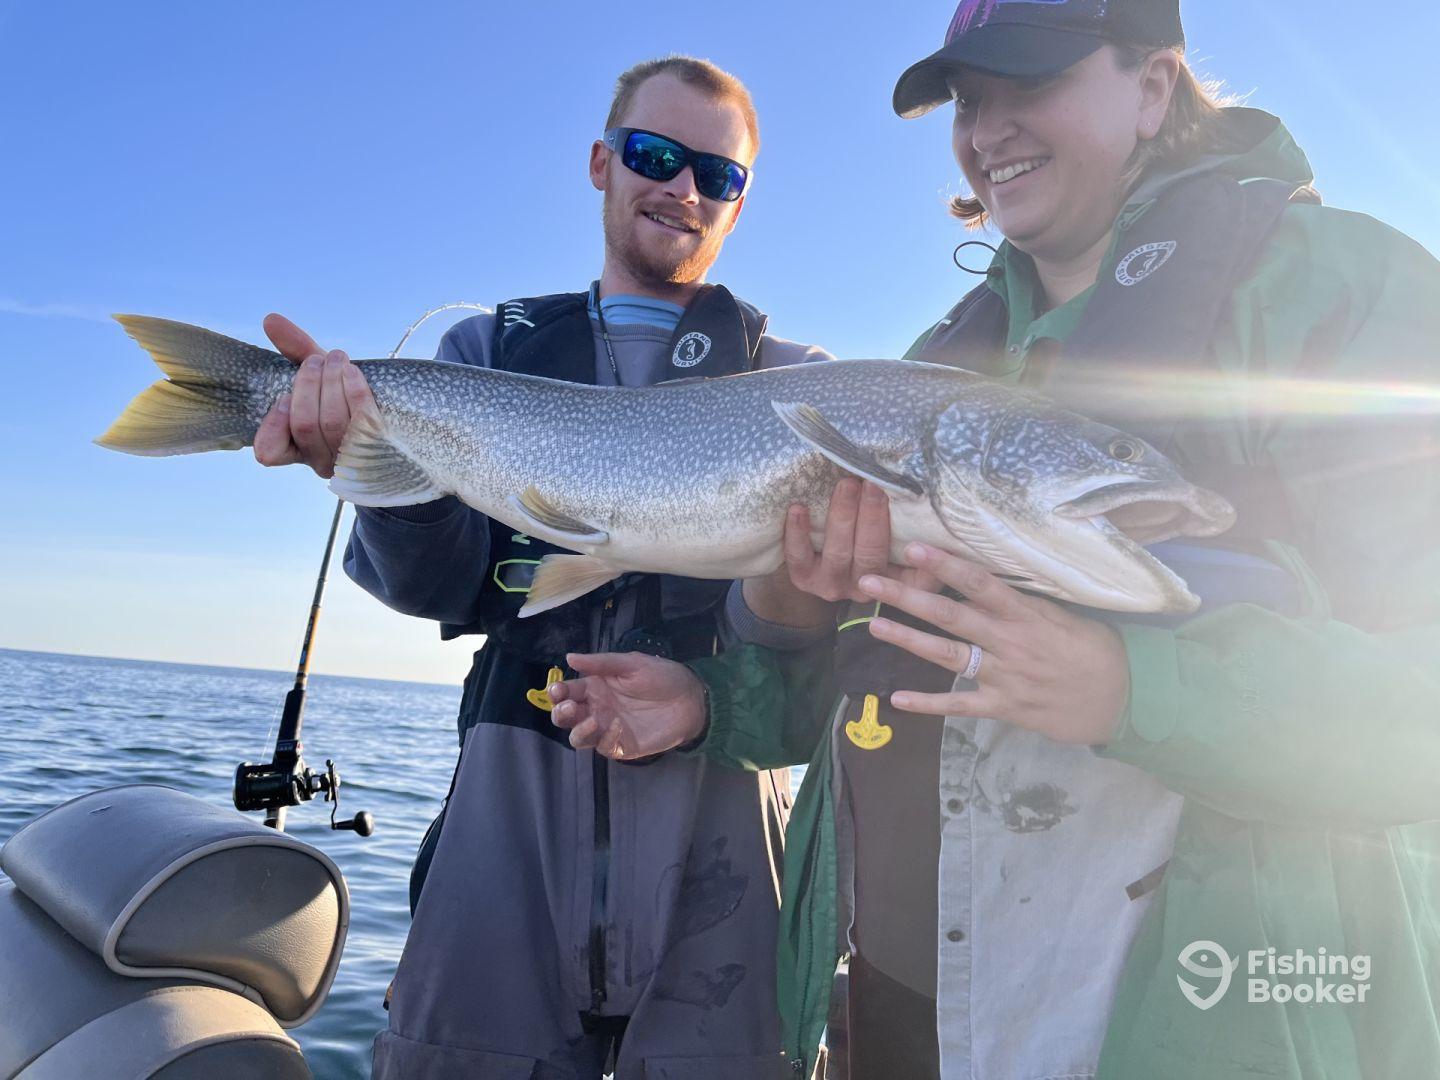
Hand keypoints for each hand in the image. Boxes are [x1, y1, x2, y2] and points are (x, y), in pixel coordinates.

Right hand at [252, 313, 375, 477]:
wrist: (400, 416)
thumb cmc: (349, 398)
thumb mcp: (321, 376)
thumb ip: (296, 351)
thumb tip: (271, 319)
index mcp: (299, 450)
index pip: (270, 452)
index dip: (273, 424)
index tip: (283, 397)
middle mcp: (322, 461)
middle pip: (305, 425)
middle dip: (308, 386)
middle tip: (316, 361)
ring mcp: (351, 459)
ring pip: (332, 422)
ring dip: (331, 382)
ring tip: (336, 358)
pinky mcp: (378, 450)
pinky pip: (363, 419)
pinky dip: (354, 390)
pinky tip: (353, 371)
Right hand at [547, 652, 707, 760]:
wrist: (690, 700)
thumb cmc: (662, 677)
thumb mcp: (632, 663)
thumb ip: (601, 663)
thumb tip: (569, 657)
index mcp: (595, 686)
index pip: (567, 691)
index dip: (556, 691)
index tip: (557, 690)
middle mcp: (596, 708)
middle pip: (565, 717)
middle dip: (560, 713)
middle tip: (568, 707)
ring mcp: (606, 729)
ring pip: (577, 737)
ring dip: (577, 730)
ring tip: (592, 719)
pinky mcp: (619, 745)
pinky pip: (601, 747)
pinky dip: (602, 739)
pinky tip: (615, 726)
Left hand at [743, 478, 938, 624]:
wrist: (822, 558)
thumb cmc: (874, 537)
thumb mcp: (905, 541)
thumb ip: (923, 532)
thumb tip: (941, 500)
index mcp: (898, 582)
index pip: (916, 576)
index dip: (921, 558)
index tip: (920, 534)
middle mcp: (867, 588)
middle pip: (871, 555)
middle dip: (872, 518)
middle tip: (874, 484)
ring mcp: (834, 585)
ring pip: (838, 553)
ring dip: (842, 516)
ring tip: (847, 484)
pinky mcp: (804, 579)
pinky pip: (799, 558)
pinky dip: (797, 533)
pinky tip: (798, 508)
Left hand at [857, 543, 1129, 745]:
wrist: (1125, 700)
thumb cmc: (1097, 650)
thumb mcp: (1067, 614)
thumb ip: (1027, 601)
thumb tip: (989, 579)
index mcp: (1027, 614)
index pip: (980, 583)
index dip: (946, 565)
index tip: (913, 548)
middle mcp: (1011, 642)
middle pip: (951, 614)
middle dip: (908, 596)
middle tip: (870, 581)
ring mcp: (1006, 676)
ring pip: (948, 655)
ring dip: (908, 640)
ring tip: (873, 625)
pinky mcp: (1005, 707)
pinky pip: (960, 705)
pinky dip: (929, 703)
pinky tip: (897, 698)